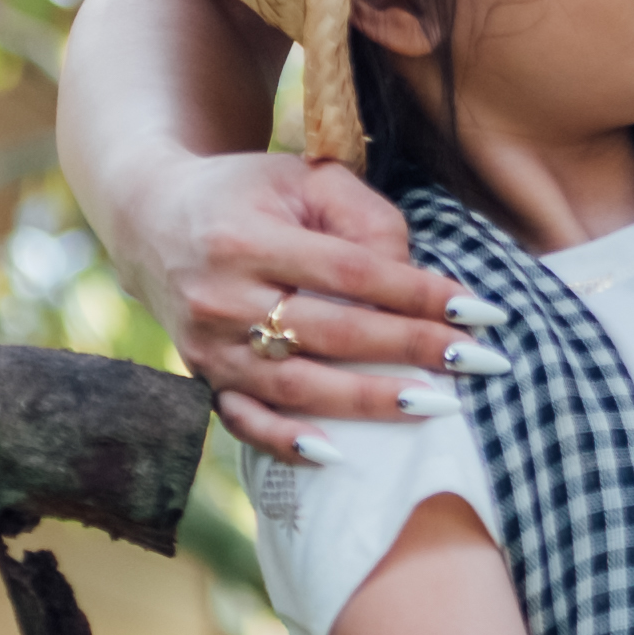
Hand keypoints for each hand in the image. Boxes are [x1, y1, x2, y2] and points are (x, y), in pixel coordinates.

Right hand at [133, 149, 490, 455]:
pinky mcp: (199, 376)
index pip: (351, 273)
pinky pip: (243, 421)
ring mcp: (204, 345)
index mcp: (245, 238)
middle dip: (411, 349)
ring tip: (435, 406)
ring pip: (293, 386)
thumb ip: (365, 219)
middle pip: (330, 332)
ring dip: (368, 402)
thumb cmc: (249, 194)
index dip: (419, 294)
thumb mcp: (306, 180)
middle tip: (477, 361)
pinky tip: (338, 454)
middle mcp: (219, 297)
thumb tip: (412, 275)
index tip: (480, 311)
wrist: (153, 219)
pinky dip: (287, 443)